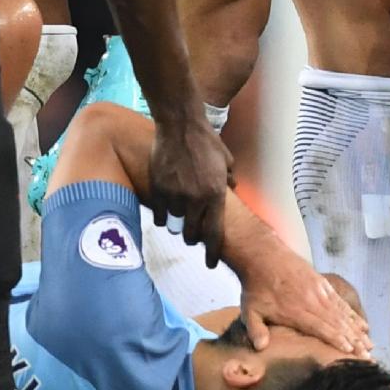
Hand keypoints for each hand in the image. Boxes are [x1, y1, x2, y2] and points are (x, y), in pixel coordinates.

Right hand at [145, 110, 232, 262]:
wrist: (180, 125)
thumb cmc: (206, 141)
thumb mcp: (226, 160)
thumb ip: (229, 179)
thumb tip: (230, 189)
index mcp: (215, 194)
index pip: (214, 234)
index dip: (213, 253)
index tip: (211, 263)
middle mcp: (195, 199)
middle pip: (192, 234)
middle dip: (194, 237)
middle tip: (193, 233)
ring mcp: (175, 196)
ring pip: (175, 226)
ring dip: (179, 224)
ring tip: (180, 217)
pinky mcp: (158, 190)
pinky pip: (160, 216)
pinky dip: (164, 217)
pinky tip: (166, 212)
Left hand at [237, 247, 371, 359]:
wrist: (264, 255)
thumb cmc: (256, 286)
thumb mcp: (249, 310)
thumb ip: (256, 329)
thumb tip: (260, 347)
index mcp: (296, 311)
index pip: (321, 328)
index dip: (337, 340)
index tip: (350, 351)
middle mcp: (312, 301)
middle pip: (337, 323)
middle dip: (353, 340)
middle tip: (367, 355)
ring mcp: (319, 291)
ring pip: (342, 313)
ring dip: (356, 329)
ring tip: (369, 344)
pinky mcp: (322, 283)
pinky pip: (340, 302)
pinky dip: (352, 314)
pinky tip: (361, 324)